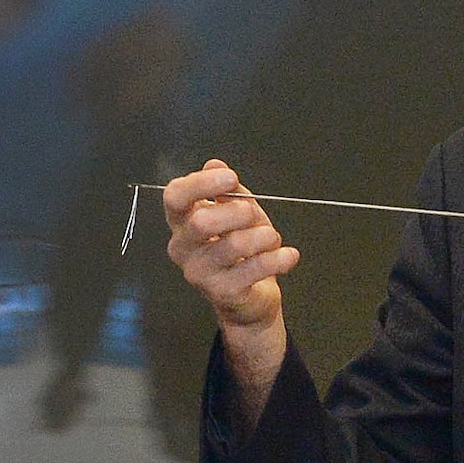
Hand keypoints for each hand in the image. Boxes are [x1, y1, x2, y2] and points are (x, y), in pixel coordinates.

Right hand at [164, 162, 297, 330]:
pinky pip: (256, 267)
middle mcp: (182, 248)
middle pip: (202, 221)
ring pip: (234, 244)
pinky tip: (288, 255)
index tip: (230, 178)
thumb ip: (228, 190)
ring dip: (264, 236)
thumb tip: (214, 164)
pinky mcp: (222, 293)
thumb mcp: (239, 212)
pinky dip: (279, 258)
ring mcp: (199, 273)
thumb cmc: (243, 251)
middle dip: (238, 212)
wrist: (252, 298)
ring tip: (271, 239)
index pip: (175, 196)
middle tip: (254, 216)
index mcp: (181, 222)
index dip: (201, 183)